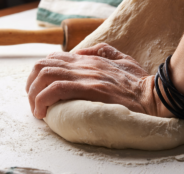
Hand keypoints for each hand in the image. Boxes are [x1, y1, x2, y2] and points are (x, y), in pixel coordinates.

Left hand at [26, 43, 172, 118]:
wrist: (153, 95)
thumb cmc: (139, 82)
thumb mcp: (122, 58)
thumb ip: (102, 51)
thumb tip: (81, 51)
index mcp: (89, 59)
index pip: (54, 59)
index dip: (41, 74)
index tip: (41, 91)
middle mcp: (84, 64)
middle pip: (43, 66)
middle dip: (31, 84)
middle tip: (34, 102)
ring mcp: (86, 76)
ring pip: (45, 76)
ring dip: (34, 94)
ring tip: (37, 109)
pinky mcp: (90, 89)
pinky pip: (56, 89)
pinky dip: (43, 100)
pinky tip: (43, 112)